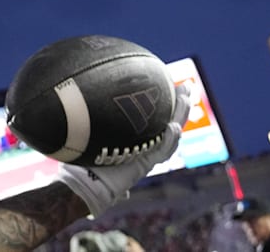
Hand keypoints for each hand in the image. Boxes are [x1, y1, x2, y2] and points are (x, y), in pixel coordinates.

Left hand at [54, 85, 191, 216]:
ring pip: (171, 136)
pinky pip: (162, 151)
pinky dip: (169, 139)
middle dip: (179, 107)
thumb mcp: (90, 132)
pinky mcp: (144, 165)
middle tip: (186, 87)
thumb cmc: (83, 158)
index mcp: (135, 137)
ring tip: (185, 100)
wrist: (84, 182)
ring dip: (180, 118)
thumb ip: (93, 120)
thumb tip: (88, 95)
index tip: (170, 85)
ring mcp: (146, 155)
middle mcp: (143, 146)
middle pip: (169, 124)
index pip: (155, 118)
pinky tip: (173, 126)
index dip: (165, 105)